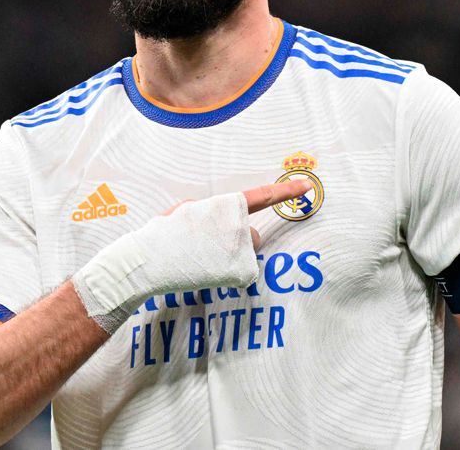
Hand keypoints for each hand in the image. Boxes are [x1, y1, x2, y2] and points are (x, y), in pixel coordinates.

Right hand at [74, 178, 313, 332]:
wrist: (151, 261)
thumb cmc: (163, 234)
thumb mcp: (184, 209)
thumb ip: (207, 210)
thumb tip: (214, 220)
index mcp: (225, 205)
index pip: (263, 197)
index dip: (287, 191)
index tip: (308, 185)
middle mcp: (239, 225)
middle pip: (250, 234)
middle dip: (234, 240)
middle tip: (206, 246)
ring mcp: (242, 249)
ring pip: (245, 254)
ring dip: (231, 256)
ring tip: (202, 258)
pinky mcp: (241, 271)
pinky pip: (240, 273)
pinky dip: (226, 274)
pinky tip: (205, 271)